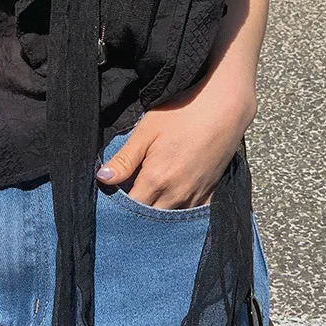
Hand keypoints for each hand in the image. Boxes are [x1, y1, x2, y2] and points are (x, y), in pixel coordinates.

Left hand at [96, 81, 255, 208]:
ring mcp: (195, 196)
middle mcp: (176, 194)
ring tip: (148, 201)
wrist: (224, 106)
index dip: (118, 208)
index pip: (130, 208)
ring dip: (157, 214)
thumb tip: (102, 179)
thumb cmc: (182, 113)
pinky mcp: (210, 193)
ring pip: (170, 218)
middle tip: (128, 201)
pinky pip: (190, 213)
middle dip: (136, 214)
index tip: (112, 200)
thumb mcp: (146, 131)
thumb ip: (125, 159)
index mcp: (156, 180)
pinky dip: (179, 211)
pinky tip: (172, 201)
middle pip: (149, 219)